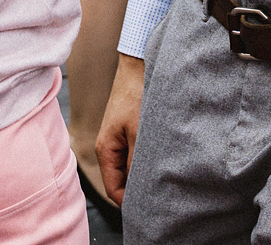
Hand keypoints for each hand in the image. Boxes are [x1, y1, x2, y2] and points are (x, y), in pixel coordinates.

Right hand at [95, 54, 146, 205]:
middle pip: (121, 179)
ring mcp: (118, 138)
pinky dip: (145, 157)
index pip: (114, 189)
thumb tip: (138, 187)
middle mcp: (109, 146)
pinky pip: (134, 152)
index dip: (130, 201)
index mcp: (106, 149)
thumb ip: (136, 161)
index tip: (151, 206)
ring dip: (143, 171)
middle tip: (161, 192)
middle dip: (138, 188)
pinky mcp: (128, 129)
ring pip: (129, 165)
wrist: (139, 64)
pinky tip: (161, 156)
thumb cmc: (137, 94)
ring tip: (163, 175)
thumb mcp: (140, 132)